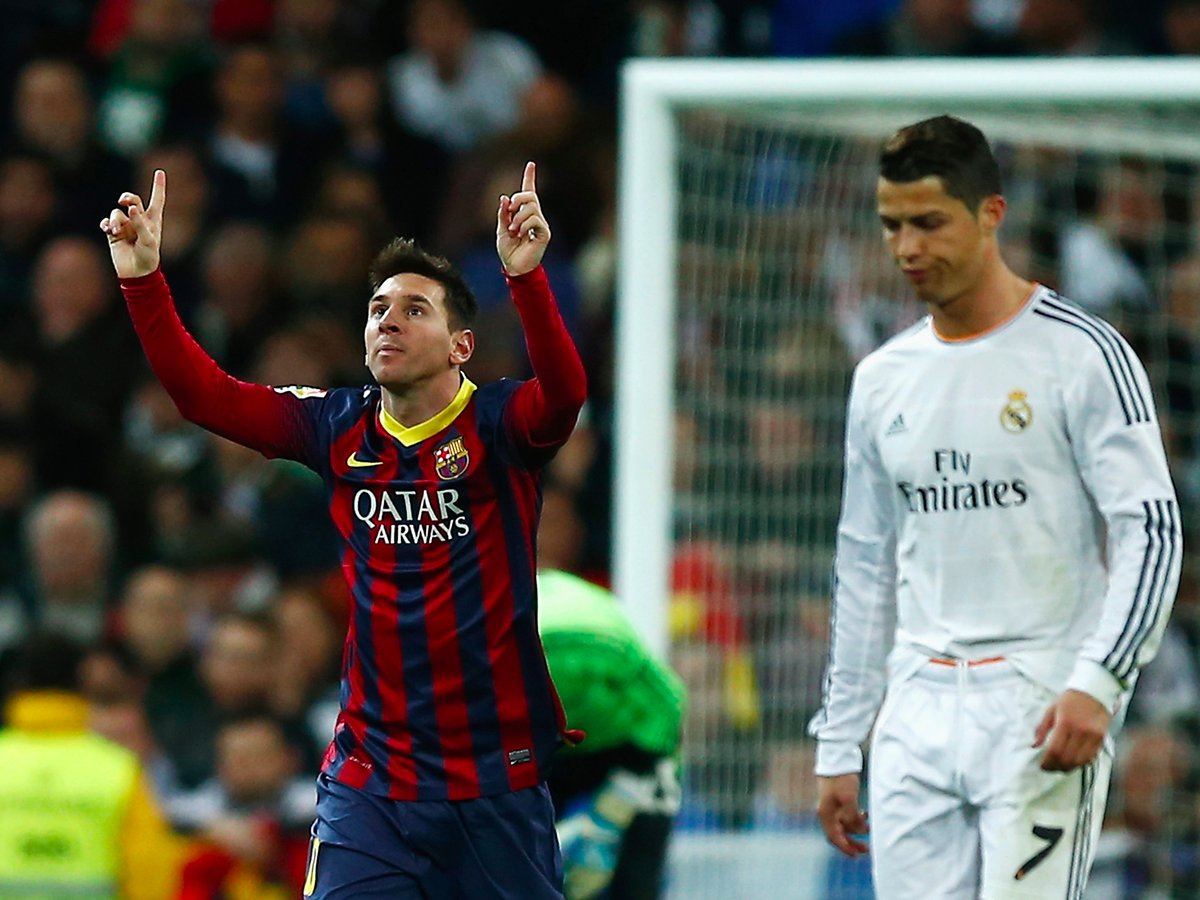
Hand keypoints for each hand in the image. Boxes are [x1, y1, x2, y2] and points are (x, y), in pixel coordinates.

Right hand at [100, 169, 165, 277]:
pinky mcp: (113, 233)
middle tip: (124, 201)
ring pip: (117, 213)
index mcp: (153, 220)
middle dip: (127, 197)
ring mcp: (126, 226)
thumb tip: (130, 208)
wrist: (136, 273)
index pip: (157, 199)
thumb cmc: (148, 257)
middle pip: (132, 200)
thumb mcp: (148, 240)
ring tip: (115, 230)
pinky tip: (107, 229)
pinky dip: (106, 223)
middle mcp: (139, 220)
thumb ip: (139, 223)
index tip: (160, 171)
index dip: (158, 186)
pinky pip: (107, 222)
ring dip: (115, 219)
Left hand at [496, 161, 549, 275]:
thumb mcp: (500, 228)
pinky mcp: (544, 233)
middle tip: (509, 212)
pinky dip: (523, 225)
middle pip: (529, 195)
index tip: (531, 164)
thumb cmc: (508, 249)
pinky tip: (520, 235)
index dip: (529, 177)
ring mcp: (540, 224)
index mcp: (523, 213)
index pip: (528, 192)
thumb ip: (503, 214)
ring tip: (512, 231)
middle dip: (518, 199)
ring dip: (517, 218)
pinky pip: (534, 220)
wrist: (514, 266)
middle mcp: (534, 216)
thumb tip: (505, 198)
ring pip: (531, 208)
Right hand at [817, 773, 868, 857]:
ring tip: (870, 828)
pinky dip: (856, 818)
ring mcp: (833, 805)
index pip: (834, 837)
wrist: (837, 757)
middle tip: (866, 849)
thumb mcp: (849, 799)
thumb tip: (860, 831)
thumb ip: (853, 817)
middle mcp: (827, 811)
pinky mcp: (839, 798)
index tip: (857, 855)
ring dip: (857, 828)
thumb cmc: (840, 778)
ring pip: (845, 824)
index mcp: (826, 813)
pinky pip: (847, 814)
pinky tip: (865, 814)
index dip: (845, 847)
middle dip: (852, 841)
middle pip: (839, 833)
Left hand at [1033, 689, 1110, 771]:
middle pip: (1067, 758)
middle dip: (1056, 767)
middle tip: (1050, 768)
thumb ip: (1042, 728)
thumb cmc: (1069, 700)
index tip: (1042, 765)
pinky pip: (1091, 757)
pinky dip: (1081, 763)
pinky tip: (1073, 762)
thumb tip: (1034, 745)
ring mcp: (1092, 736)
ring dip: (1069, 767)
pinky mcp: (1101, 738)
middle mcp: (1080, 731)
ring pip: (1080, 761)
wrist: (1093, 692)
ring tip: (1060, 767)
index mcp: (1065, 723)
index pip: (1055, 750)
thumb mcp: (1051, 710)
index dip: (1047, 762)